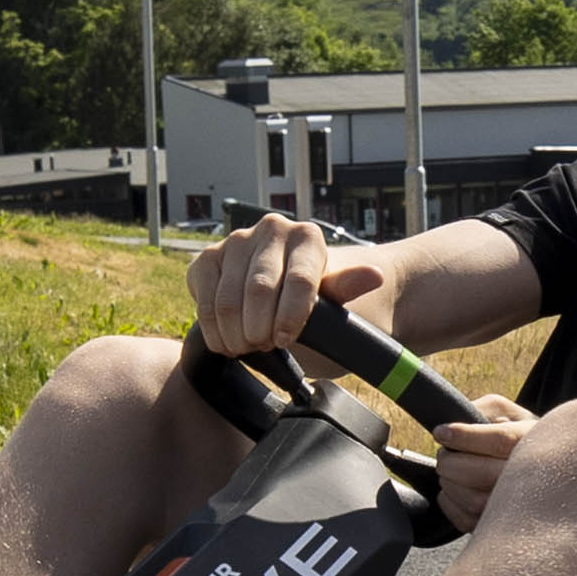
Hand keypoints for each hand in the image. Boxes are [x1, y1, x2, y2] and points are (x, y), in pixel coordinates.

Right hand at [186, 215, 387, 356]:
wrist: (298, 296)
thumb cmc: (323, 302)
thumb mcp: (340, 302)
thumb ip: (346, 289)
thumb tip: (373, 275)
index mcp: (308, 237)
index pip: (299, 280)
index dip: (290, 317)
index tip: (285, 340)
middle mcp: (271, 230)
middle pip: (259, 290)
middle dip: (261, 329)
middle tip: (267, 345)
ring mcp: (237, 242)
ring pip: (228, 299)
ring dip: (237, 334)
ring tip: (249, 345)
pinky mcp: (208, 259)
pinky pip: (204, 300)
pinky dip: (215, 330)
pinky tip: (229, 341)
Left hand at [432, 394, 533, 534]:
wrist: (546, 469)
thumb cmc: (516, 435)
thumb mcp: (506, 412)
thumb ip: (481, 409)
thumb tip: (450, 424)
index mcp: (533, 439)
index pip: (499, 440)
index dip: (463, 436)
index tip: (441, 433)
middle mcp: (532, 474)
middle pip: (481, 474)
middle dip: (450, 461)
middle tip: (445, 454)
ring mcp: (520, 504)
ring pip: (472, 500)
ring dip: (449, 483)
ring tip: (453, 470)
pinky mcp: (504, 524)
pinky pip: (466, 519)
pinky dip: (450, 503)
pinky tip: (456, 489)